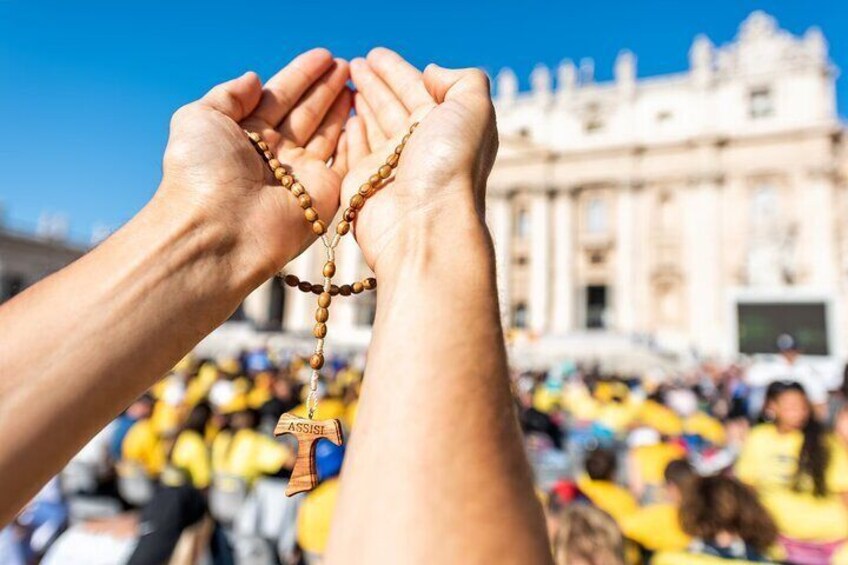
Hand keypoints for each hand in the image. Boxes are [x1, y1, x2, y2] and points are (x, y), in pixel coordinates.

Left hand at [156, 48, 350, 280]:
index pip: (279, 98)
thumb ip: (229, 94)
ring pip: (326, 135)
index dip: (301, 76)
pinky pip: (343, 163)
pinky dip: (354, 141)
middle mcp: (273, 156)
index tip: (323, 56)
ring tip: (357, 83)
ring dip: (341, 109)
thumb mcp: (200, 118)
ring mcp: (300, 176)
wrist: (220, 230)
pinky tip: (362, 117)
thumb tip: (255, 79)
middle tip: (347, 65)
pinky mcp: (323, 196)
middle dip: (325, 89)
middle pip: (306, 114)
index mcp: (244, 136)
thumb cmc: (203, 174)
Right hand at [344, 48, 498, 272]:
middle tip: (354, 63)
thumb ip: (462, 80)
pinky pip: (354, 152)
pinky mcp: (361, 184)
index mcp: (443, 127)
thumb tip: (432, 73)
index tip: (376, 54)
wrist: (425, 225)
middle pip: (392, 106)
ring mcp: (388, 166)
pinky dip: (350, 134)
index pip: (416, 89)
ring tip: (346, 82)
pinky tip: (347, 121)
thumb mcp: (474, 110)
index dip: (397, 70)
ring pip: (372, 126)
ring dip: (361, 103)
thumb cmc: (451, 167)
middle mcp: (417, 146)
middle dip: (375, 83)